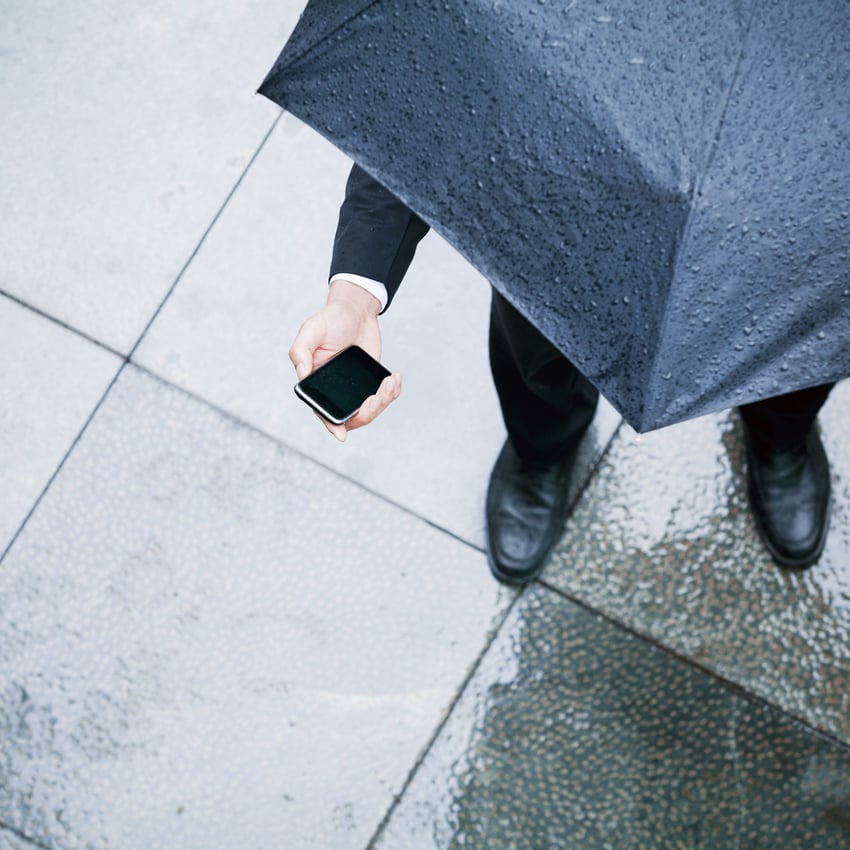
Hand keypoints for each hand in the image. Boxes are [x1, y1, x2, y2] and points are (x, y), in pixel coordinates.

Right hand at [289, 279, 401, 440]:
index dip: (331, 425)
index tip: (342, 435)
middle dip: (365, 413)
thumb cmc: (330, 319)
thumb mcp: (311, 331)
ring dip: (383, 401)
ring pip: (370, 410)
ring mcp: (354, 388)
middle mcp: (335, 390)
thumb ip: (300, 352)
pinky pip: (384, 396)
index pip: (322, 411)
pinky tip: (395, 378)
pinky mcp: (371, 381)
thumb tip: (302, 376)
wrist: (356, 310)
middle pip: (351, 417)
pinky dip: (393, 391)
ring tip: (390, 382)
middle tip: (375, 398)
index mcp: (317, 383)